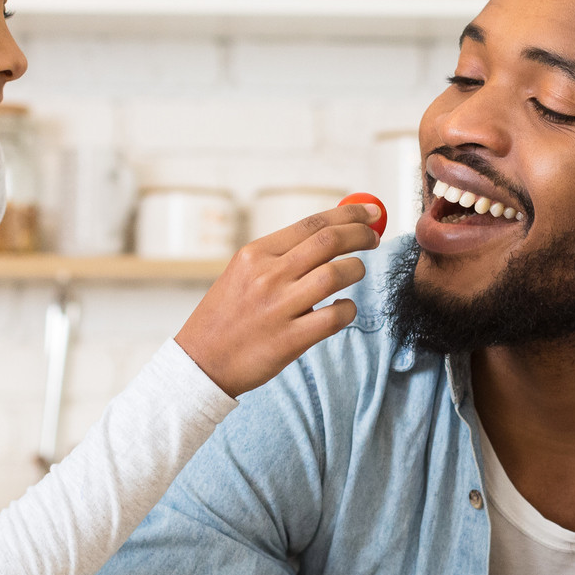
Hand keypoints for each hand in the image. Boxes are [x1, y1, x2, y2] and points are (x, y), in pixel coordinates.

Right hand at [176, 202, 380, 394]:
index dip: (348, 215)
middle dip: (360, 235)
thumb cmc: (226, 316)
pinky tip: (343, 308)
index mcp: (255, 254)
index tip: (371, 212)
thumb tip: (328, 234)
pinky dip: (348, 309)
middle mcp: (267, 275)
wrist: (201, 362)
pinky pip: (335, 317)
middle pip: (328, 242)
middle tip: (374, 238)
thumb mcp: (242, 273)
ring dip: (356, 270)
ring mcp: (278, 308)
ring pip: (335, 274)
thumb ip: (279, 255)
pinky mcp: (289, 340)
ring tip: (356, 273)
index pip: (311, 224)